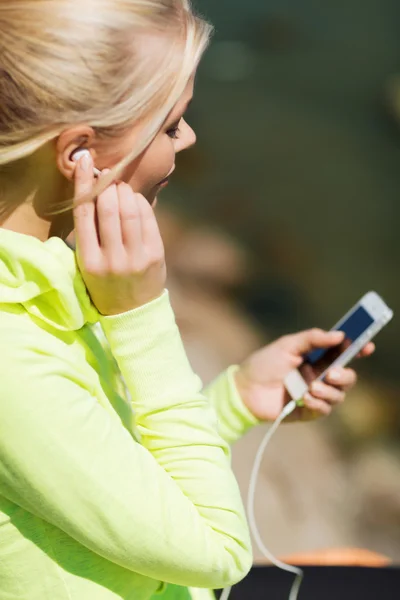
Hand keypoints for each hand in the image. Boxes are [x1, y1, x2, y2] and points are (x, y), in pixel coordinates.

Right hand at [73, 155, 165, 315]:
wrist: (133, 312)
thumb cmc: (105, 282)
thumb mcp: (87, 264)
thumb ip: (88, 233)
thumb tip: (93, 190)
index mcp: (89, 260)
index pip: (83, 213)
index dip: (84, 183)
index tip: (85, 161)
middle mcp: (111, 259)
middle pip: (108, 208)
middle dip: (108, 186)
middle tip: (108, 179)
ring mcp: (135, 257)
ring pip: (130, 210)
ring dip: (125, 191)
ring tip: (121, 188)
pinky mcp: (155, 255)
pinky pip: (147, 218)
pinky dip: (140, 202)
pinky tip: (135, 200)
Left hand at [234, 329, 374, 421]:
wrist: (244, 389)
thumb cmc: (263, 363)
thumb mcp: (287, 345)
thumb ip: (313, 339)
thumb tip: (340, 335)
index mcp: (316, 358)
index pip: (342, 353)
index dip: (357, 349)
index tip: (366, 346)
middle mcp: (318, 376)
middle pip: (346, 377)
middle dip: (344, 375)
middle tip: (331, 373)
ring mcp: (314, 394)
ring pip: (339, 395)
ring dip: (329, 391)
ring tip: (311, 388)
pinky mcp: (308, 411)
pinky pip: (325, 409)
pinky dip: (318, 403)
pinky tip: (304, 399)